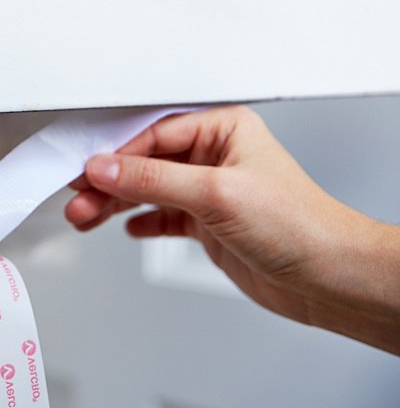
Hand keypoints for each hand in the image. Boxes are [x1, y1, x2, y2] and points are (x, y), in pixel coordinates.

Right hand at [65, 105, 399, 355]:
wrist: (329, 278)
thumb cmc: (299, 225)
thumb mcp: (215, 194)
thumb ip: (153, 181)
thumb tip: (105, 169)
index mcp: (223, 129)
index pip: (153, 134)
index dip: (115, 154)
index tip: (84, 170)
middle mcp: (215, 156)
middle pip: (145, 163)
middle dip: (109, 183)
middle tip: (78, 199)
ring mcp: (210, 190)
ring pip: (148, 191)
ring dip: (115, 204)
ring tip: (85, 216)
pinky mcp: (208, 222)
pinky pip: (162, 216)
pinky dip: (141, 222)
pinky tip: (125, 226)